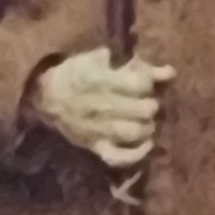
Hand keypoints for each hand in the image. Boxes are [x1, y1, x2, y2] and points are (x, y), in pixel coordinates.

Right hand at [28, 50, 173, 169]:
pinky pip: (118, 157)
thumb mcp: (99, 58)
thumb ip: (134, 63)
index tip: (147, 80)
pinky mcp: (95, 146)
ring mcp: (99, 129)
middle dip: (151, 103)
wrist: (45, 97)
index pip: (140, 83)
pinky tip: (146, 144)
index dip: (149, 80)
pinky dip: (136, 154)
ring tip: (146, 120)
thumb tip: (168, 72)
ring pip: (135, 132)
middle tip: (148, 102)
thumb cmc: (74, 73)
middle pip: (143, 109)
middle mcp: (102, 106)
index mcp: (101, 80)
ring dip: (148, 126)